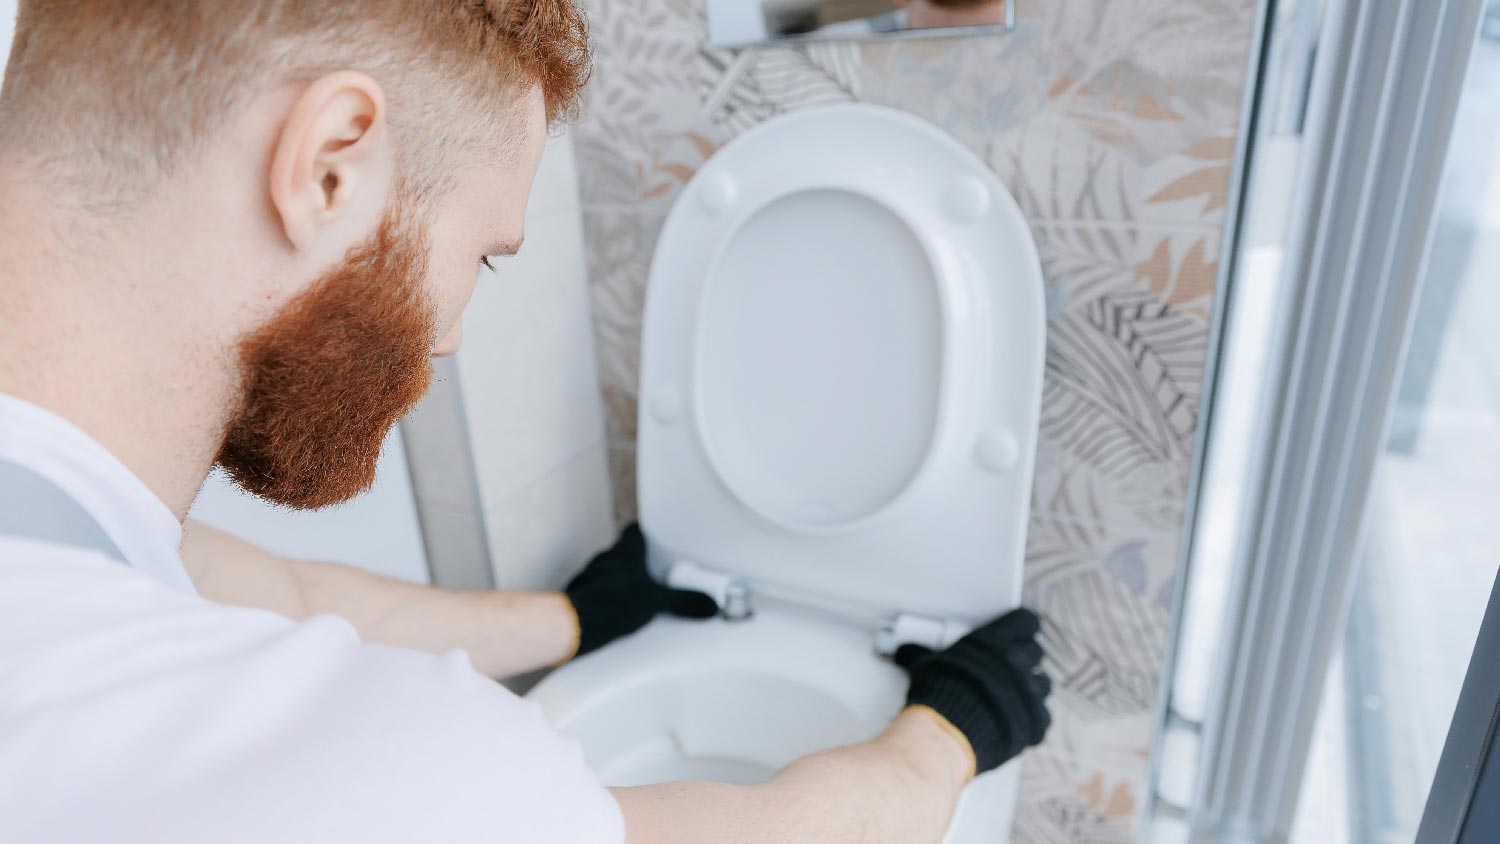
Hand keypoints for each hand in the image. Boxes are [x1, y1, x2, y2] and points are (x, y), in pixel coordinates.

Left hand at [561, 523, 717, 658]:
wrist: (576, 624)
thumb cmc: (612, 603)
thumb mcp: (656, 602)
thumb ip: (683, 602)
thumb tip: (708, 605)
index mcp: (626, 553)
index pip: (634, 532)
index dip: (643, 533)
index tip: (652, 537)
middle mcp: (606, 559)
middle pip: (621, 553)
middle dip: (634, 562)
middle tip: (650, 574)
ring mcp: (590, 576)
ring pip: (607, 572)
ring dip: (618, 580)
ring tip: (634, 596)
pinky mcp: (580, 595)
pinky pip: (595, 590)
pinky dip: (604, 598)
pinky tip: (614, 611)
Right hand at [897, 608, 1051, 775]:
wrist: (945, 737)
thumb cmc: (936, 697)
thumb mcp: (925, 666)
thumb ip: (923, 654)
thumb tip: (907, 651)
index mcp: (995, 642)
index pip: (1026, 622)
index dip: (1021, 627)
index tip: (1015, 632)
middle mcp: (1018, 665)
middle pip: (1036, 653)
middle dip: (1023, 659)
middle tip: (1007, 668)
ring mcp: (1029, 696)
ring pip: (1043, 685)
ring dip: (1029, 689)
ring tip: (1012, 697)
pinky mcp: (1034, 725)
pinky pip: (1042, 718)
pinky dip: (1031, 721)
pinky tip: (1015, 722)